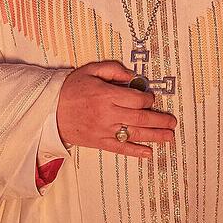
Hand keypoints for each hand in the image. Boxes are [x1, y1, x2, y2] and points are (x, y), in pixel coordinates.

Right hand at [56, 61, 176, 158]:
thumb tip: (133, 76)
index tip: (152, 98)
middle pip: (140, 118)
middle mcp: (107, 113)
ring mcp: (104, 130)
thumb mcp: (91, 70)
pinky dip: (136, 151)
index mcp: (106, 95)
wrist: (49, 110)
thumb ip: (113, 70)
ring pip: (135, 134)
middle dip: (160, 120)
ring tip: (169, 137)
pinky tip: (149, 153)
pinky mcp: (99, 142)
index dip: (148, 99)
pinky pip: (120, 149)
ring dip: (155, 136)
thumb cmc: (70, 89)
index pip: (136, 99)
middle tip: (172, 121)